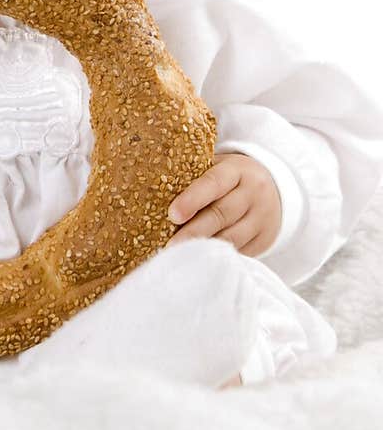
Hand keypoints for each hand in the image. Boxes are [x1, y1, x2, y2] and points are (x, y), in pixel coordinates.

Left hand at [164, 153, 280, 256]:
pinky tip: (199, 261)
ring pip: (231, 237)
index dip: (193, 198)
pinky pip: (240, 250)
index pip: (214, 182)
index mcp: (237, 170)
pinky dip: (218, 257)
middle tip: (169, 245)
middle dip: (194, 231)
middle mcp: (253, 193)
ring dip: (204, 248)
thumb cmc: (231, 179)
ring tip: (179, 257)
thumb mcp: (220, 168)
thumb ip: (195, 176)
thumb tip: (152, 189)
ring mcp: (261, 218)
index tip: (172, 214)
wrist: (277, 189)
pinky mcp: (264, 239)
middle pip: (221, 214)